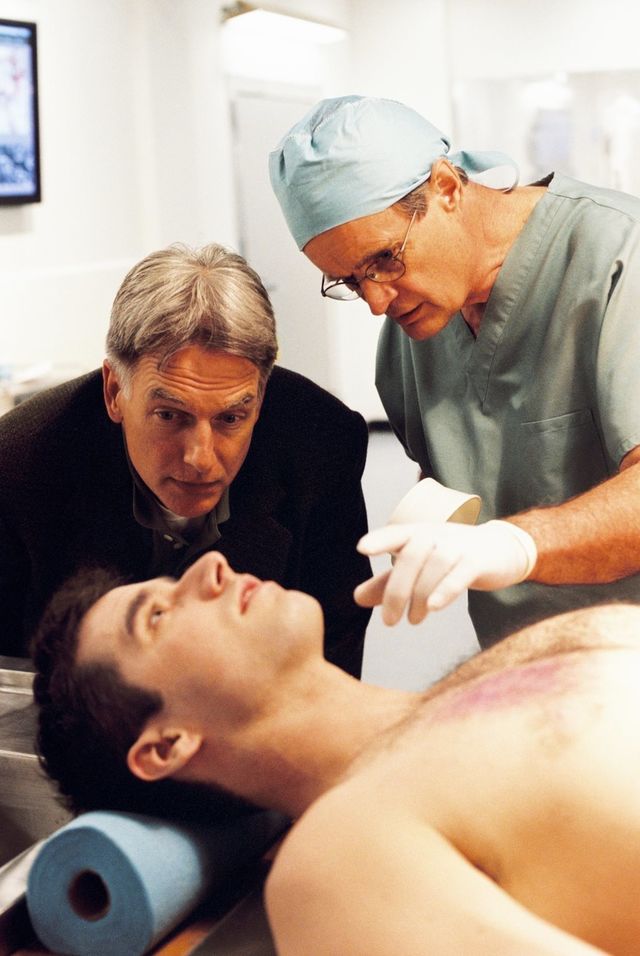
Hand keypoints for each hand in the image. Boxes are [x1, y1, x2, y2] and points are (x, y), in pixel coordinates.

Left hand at [354, 520, 536, 624]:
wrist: (501, 550)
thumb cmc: (452, 557)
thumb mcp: (418, 566)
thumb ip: (388, 582)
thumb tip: (356, 598)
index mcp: (417, 534)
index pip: (396, 534)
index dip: (379, 540)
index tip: (362, 549)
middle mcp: (436, 535)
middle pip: (411, 558)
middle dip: (396, 591)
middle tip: (389, 621)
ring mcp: (458, 546)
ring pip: (433, 568)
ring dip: (419, 597)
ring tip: (414, 620)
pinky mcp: (477, 561)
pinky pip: (459, 574)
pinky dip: (445, 590)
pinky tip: (433, 608)